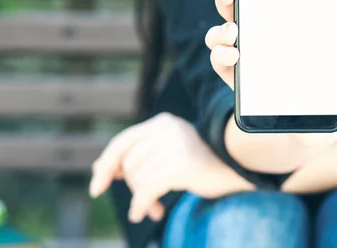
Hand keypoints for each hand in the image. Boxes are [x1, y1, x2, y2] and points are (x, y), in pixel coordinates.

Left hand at [89, 112, 252, 222]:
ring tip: (155, 208)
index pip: (122, 142)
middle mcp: (167, 129)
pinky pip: (146, 191)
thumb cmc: (203, 164)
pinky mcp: (181, 165)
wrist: (240, 168)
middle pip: (129, 164)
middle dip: (132, 187)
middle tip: (145, 202)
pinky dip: (141, 205)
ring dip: (141, 199)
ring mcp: (175, 146)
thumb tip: (99, 168)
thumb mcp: (169, 153)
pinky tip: (145, 213)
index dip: (106, 165)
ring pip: (137, 179)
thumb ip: (140, 156)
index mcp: (163, 122)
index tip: (97, 188)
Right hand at [205, 0, 336, 122]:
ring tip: (234, 32)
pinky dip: (221, 56)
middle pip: (230, 11)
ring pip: (217, 37)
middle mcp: (254, 39)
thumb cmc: (329, 86)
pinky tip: (234, 55)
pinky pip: (219, 64)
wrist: (320, 125)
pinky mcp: (238, 82)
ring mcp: (243, 59)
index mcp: (275, 26)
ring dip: (220, 32)